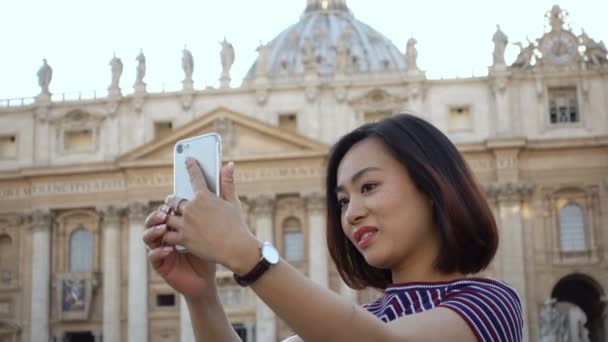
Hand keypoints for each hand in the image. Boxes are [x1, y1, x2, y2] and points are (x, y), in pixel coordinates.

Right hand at [142, 204, 216, 299]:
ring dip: (154, 231)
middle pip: (151, 222)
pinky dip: (159, 251)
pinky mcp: (160, 266)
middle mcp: (164, 239)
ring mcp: (160, 252)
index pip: (164, 214)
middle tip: (165, 213)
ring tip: (164, 228)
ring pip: (147, 237)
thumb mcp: (206, 235)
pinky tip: (168, 249)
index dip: (165, 208)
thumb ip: (203, 220)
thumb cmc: (207, 256)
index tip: (172, 202)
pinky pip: (153, 257)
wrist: (207, 280)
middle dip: (156, 216)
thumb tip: (209, 199)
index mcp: (174, 229)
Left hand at [163, 160, 259, 274]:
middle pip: (174, 200)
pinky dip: (168, 233)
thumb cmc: (236, 224)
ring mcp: (186, 224)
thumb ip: (227, 183)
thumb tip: (229, 165)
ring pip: (168, 217)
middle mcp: (192, 208)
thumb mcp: (233, 202)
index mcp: (204, 197)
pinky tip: (169, 232)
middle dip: (172, 200)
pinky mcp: (183, 239)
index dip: (191, 167)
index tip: (187, 160)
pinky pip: (168, 234)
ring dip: (168, 216)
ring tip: (168, 217)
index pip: (195, 177)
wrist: (236, 248)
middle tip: (172, 201)